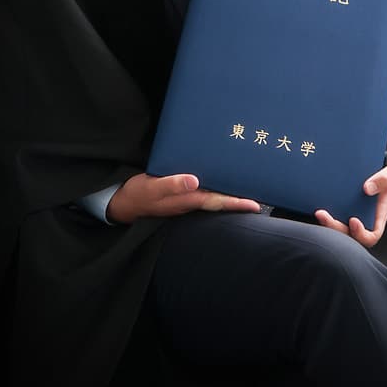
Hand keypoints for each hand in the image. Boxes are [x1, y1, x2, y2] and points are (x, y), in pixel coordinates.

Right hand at [106, 172, 260, 222]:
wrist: (123, 202)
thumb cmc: (138, 194)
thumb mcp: (151, 187)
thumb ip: (171, 184)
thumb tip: (194, 180)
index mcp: (187, 199)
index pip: (217, 201)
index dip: (236, 203)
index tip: (256, 205)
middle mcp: (191, 200)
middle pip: (221, 200)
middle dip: (240, 200)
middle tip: (263, 197)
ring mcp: (187, 198)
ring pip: (214, 196)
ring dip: (231, 194)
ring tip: (250, 189)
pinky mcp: (182, 193)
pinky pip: (204, 191)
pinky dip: (217, 187)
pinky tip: (223, 181)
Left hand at [314, 163, 386, 247]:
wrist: (381, 170)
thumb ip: (384, 179)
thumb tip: (366, 188)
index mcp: (377, 218)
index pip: (370, 236)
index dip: (360, 233)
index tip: (353, 220)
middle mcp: (363, 220)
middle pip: (349, 235)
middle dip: (335, 228)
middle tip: (323, 215)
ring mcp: (351, 214)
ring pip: (338, 228)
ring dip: (327, 223)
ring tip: (319, 212)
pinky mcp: (342, 207)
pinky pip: (333, 215)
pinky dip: (326, 213)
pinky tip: (317, 203)